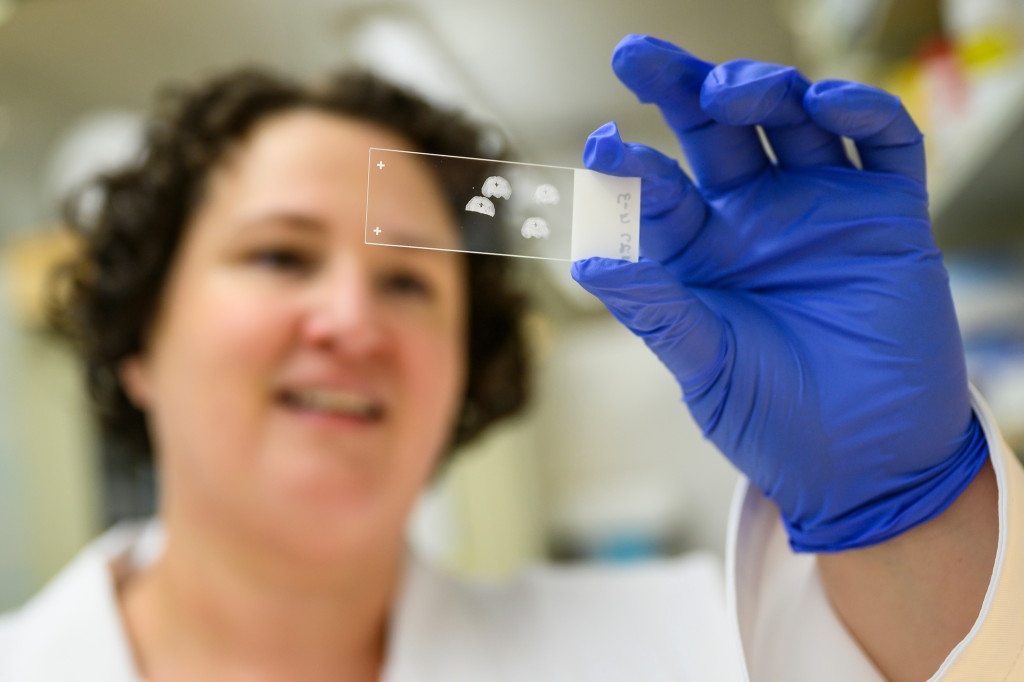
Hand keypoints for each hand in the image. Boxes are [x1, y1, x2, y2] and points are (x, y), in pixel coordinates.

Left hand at [573, 35, 989, 551]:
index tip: (602, 146)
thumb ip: (657, 310)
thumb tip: (586, 258)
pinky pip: (882, 144)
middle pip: (715, 135)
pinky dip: (862, 112)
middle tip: (638, 57)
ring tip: (733, 91)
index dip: (629, 167)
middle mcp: (756, 222)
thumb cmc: (773, 421)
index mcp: (701, 255)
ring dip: (763, 92)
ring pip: (791, 124)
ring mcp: (822, 211)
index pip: (659, 192)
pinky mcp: (888, 217)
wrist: (865, 464)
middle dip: (679, 90)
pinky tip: (827, 102)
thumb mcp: (705, 367)